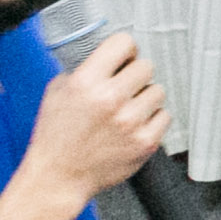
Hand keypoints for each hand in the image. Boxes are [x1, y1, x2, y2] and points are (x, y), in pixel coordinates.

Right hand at [22, 31, 167, 204]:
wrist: (59, 176)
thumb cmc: (56, 137)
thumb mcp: (57, 91)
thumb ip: (84, 70)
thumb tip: (109, 57)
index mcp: (87, 82)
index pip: (124, 43)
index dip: (125, 50)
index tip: (124, 58)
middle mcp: (110, 99)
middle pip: (146, 66)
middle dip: (135, 75)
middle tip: (125, 87)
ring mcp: (130, 122)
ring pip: (157, 91)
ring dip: (144, 97)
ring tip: (128, 109)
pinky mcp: (145, 142)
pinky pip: (164, 116)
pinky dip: (152, 119)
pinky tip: (135, 125)